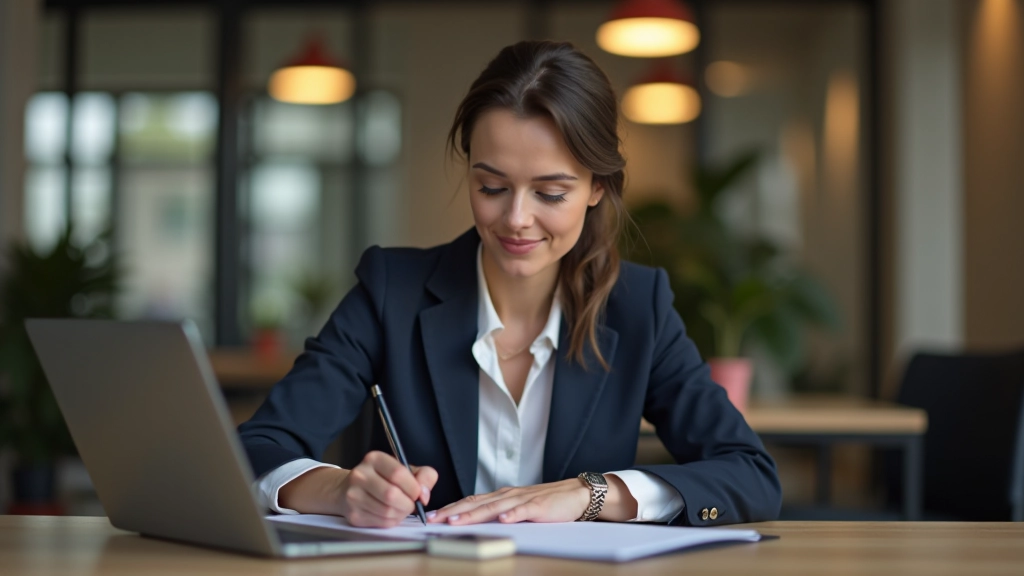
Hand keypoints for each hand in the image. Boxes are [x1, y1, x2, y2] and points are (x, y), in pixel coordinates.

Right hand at [339, 451, 437, 526]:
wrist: (350, 489)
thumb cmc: (384, 478)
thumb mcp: (406, 470)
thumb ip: (424, 476)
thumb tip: (424, 496)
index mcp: (374, 459)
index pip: (398, 473)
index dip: (413, 487)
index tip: (417, 493)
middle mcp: (360, 475)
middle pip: (391, 494)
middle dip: (408, 504)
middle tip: (410, 504)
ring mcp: (353, 496)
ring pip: (387, 511)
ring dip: (401, 514)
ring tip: (400, 508)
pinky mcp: (353, 515)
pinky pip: (381, 523)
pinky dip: (392, 521)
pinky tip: (390, 514)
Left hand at [426, 479, 589, 524]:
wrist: (575, 494)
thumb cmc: (546, 503)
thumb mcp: (516, 508)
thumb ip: (498, 513)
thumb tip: (475, 522)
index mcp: (501, 497)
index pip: (471, 502)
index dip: (451, 508)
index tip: (432, 516)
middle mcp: (507, 496)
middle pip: (476, 503)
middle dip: (453, 511)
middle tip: (434, 519)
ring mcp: (522, 500)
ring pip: (494, 507)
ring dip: (474, 514)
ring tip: (457, 521)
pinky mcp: (539, 506)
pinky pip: (524, 510)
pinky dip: (512, 515)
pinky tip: (503, 520)